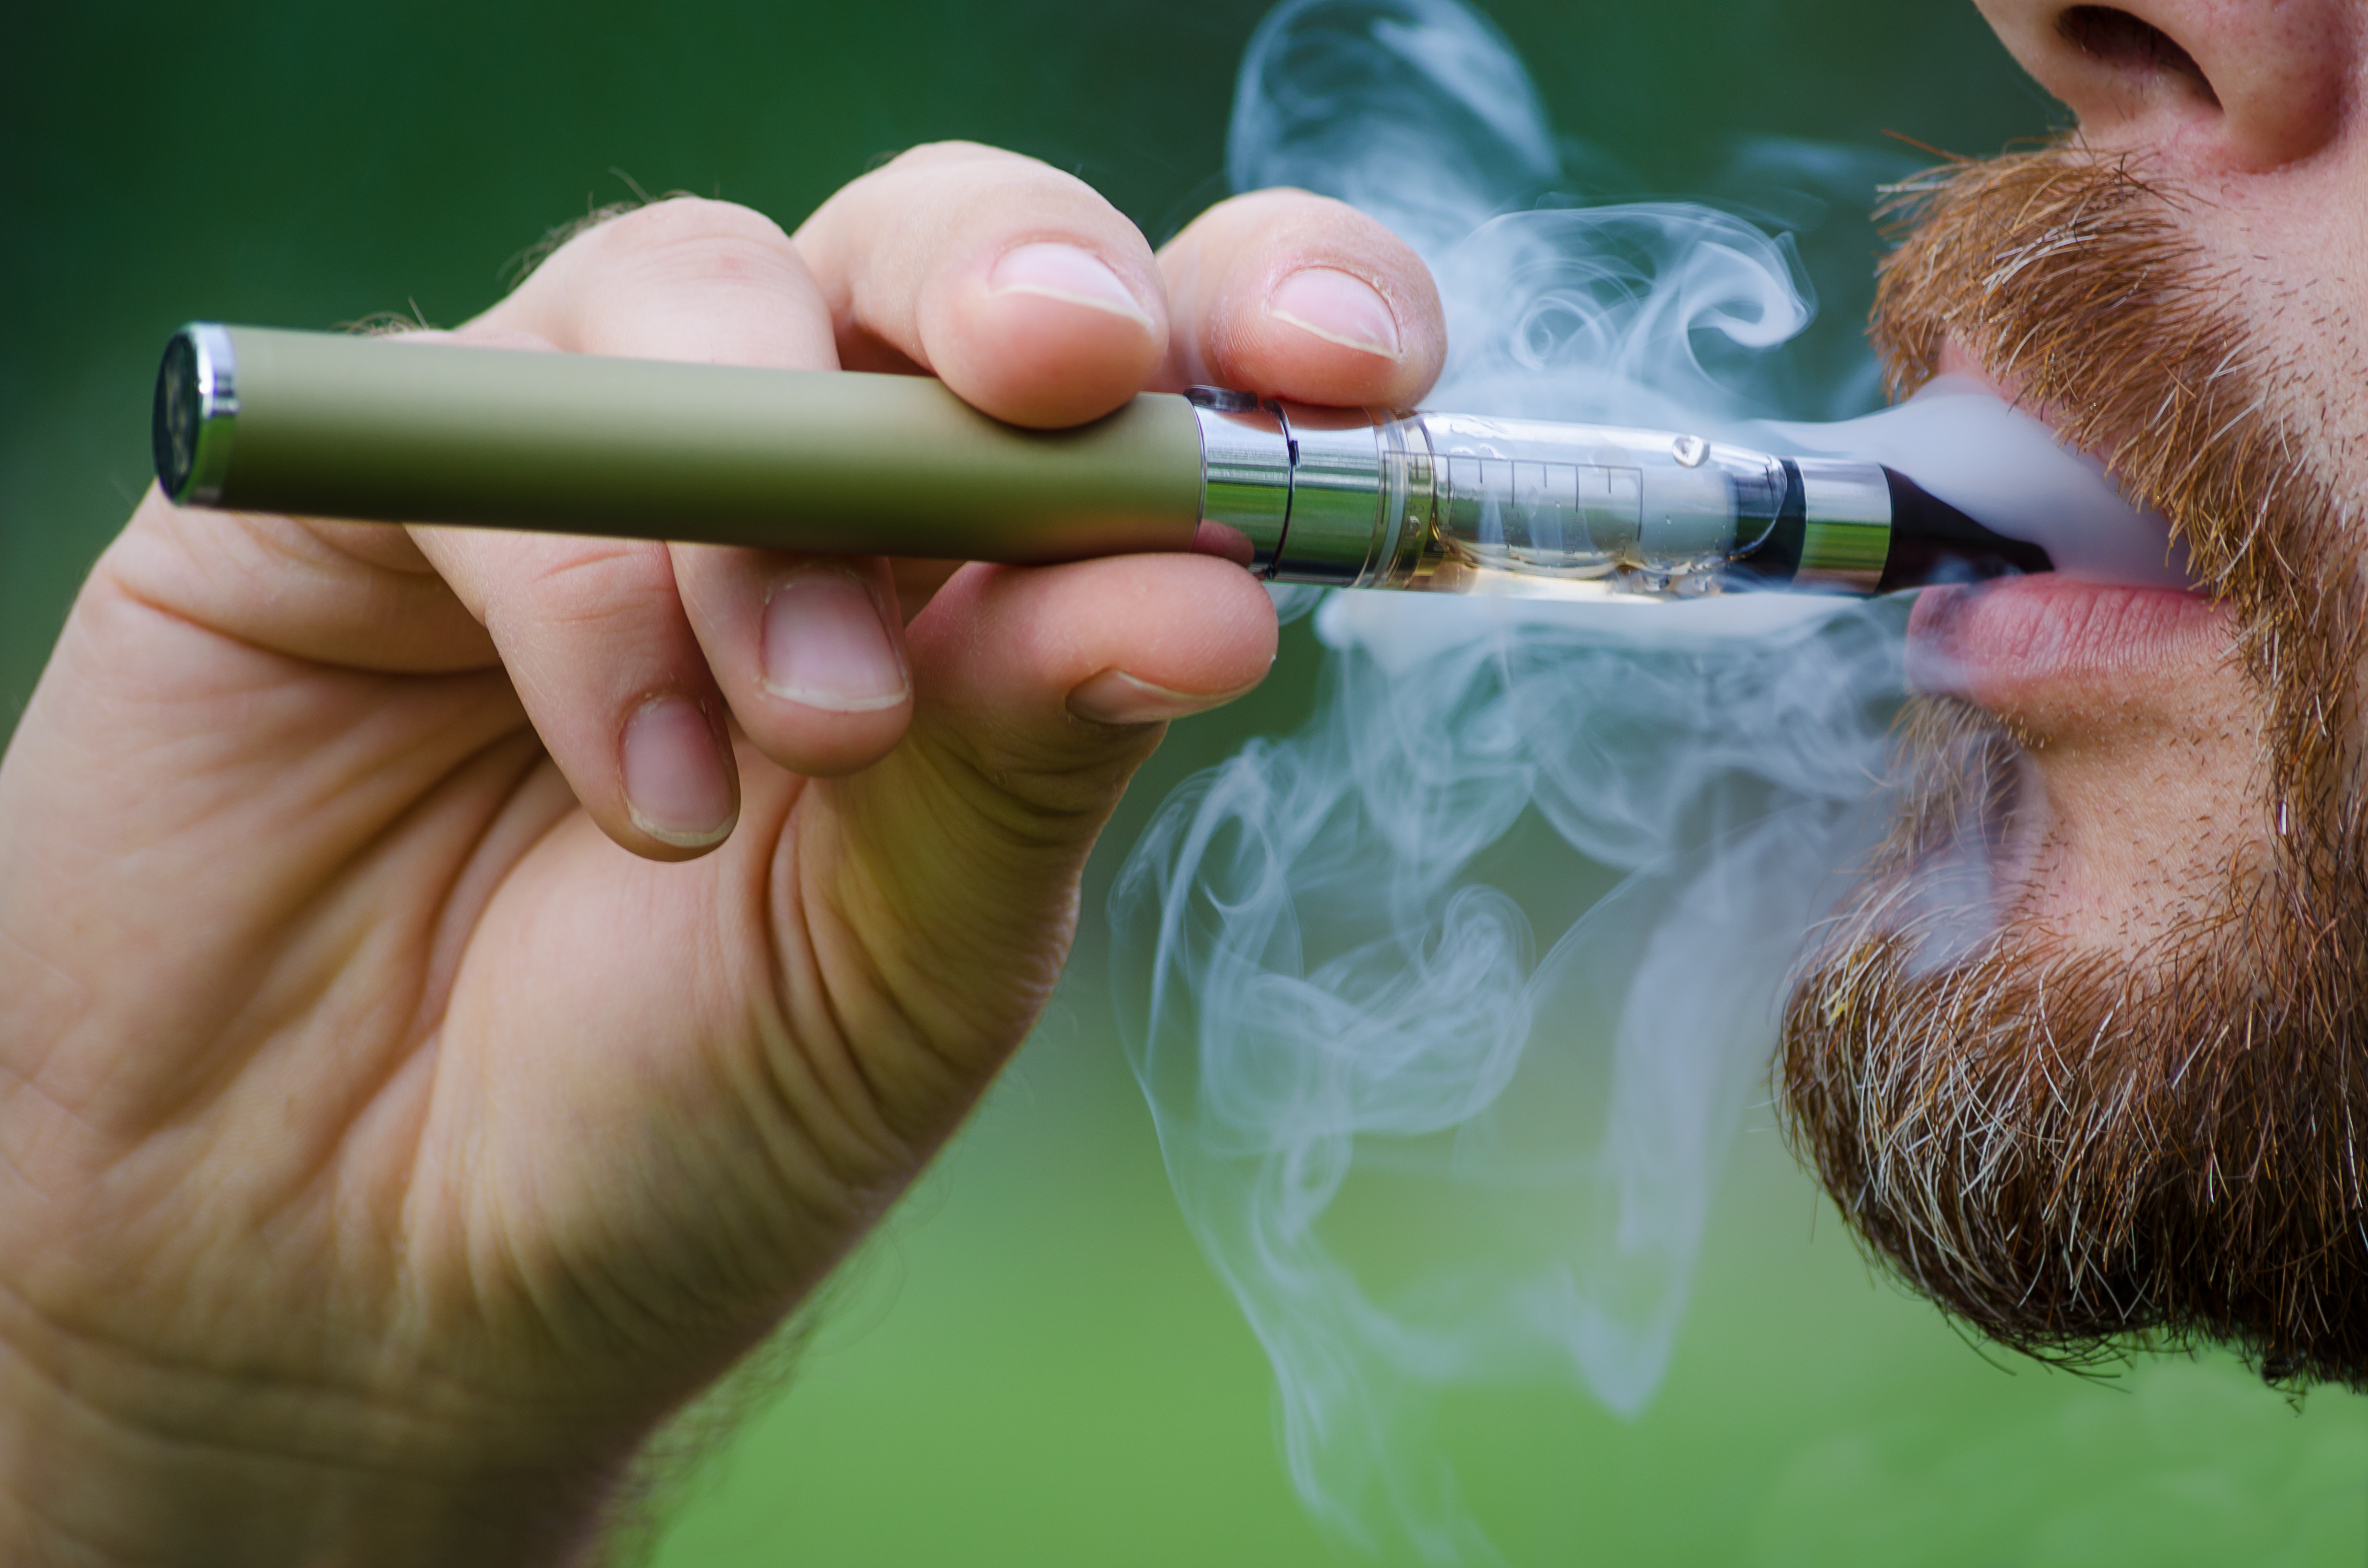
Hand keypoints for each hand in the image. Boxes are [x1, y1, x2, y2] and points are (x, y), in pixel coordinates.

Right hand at [0, 143, 1442, 1561]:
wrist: (366, 1286)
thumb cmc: (677, 1136)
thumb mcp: (909, 963)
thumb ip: (1034, 756)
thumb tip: (1217, 598)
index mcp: (987, 586)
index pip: (1158, 374)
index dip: (1265, 317)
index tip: (1351, 361)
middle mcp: (801, 488)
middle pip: (942, 252)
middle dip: (1022, 277)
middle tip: (1068, 369)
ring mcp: (588, 467)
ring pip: (716, 293)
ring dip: (788, 504)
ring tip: (813, 736)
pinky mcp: (371, 488)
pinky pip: (507, 432)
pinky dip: (594, 596)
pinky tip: (640, 786)